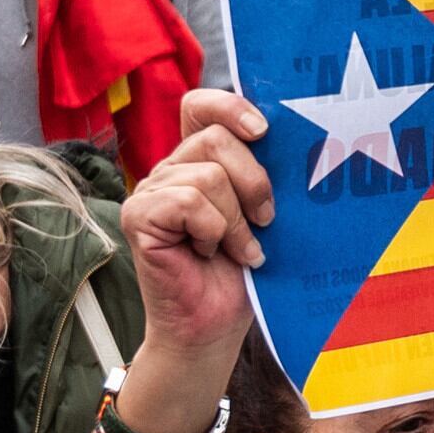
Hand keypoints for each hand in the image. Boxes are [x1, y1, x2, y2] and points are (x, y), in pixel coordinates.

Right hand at [115, 92, 272, 382]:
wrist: (215, 326)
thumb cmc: (242, 271)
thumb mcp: (261, 212)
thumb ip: (262, 173)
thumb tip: (295, 141)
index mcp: (197, 160)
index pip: (201, 106)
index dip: (230, 106)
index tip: (264, 132)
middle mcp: (169, 169)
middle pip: (215, 138)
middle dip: (253, 181)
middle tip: (266, 220)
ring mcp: (150, 191)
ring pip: (207, 175)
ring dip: (236, 220)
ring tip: (239, 249)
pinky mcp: (138, 216)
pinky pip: (189, 203)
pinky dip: (213, 231)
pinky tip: (209, 254)